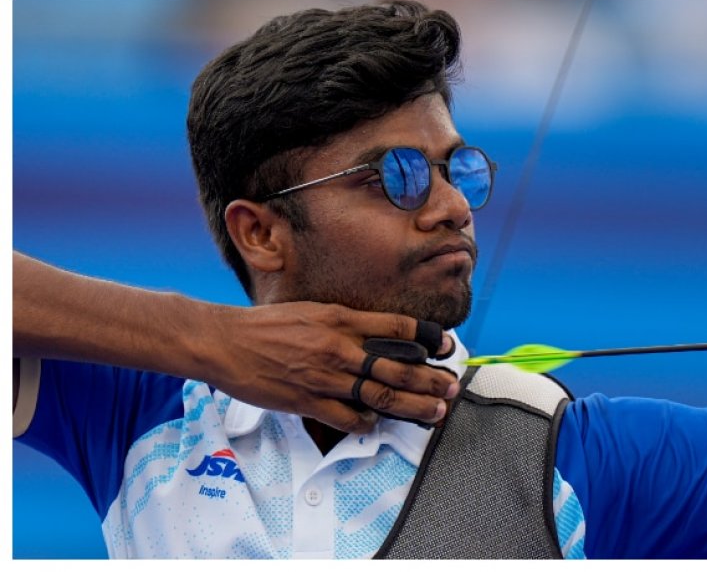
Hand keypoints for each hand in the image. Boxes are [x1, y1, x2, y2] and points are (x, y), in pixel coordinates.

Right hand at [200, 301, 459, 432]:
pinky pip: (349, 418)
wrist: (225, 343)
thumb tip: (377, 332)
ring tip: (435, 412)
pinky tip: (379, 424)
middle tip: (452, 387)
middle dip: (431, 380)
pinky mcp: (308, 402)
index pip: (397, 326)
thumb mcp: (312, 310)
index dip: (428, 337)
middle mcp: (339, 347)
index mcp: (340, 318)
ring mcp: (325, 377)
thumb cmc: (267, 325)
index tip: (446, 346)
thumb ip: (345, 321)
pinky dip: (369, 423)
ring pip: (382, 396)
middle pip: (398, 367)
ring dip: (413, 407)